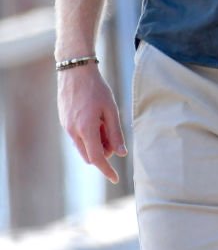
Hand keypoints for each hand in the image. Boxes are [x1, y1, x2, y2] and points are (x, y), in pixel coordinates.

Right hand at [57, 63, 126, 183]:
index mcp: (86, 129)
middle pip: (89, 155)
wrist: (75, 70)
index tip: (115, 178)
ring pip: (83, 146)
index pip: (97, 158)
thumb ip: (116, 133)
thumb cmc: (96, 88)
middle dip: (103, 152)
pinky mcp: (64, 121)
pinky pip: (78, 136)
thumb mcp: (111, 109)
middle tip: (114, 137)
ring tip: (105, 123)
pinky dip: (89, 135)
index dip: (107, 170)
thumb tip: (121, 153)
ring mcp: (66, 126)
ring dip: (96, 143)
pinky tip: (96, 119)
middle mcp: (73, 131)